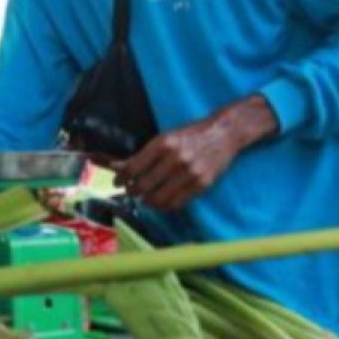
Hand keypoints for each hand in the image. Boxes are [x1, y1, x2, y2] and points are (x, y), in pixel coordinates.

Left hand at [112, 95, 277, 210]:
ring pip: (158, 199)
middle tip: (131, 191)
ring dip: (146, 201)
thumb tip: (115, 166)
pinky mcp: (202, 184)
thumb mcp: (164, 138)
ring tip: (145, 197)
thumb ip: (141, 154)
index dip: (121, 178)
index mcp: (163, 143)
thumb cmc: (190, 135)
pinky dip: (164, 206)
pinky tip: (160, 201)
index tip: (117, 182)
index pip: (132, 168)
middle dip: (132, 192)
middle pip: (142, 186)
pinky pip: (176, 203)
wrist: (224, 133)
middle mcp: (175, 158)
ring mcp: (190, 173)